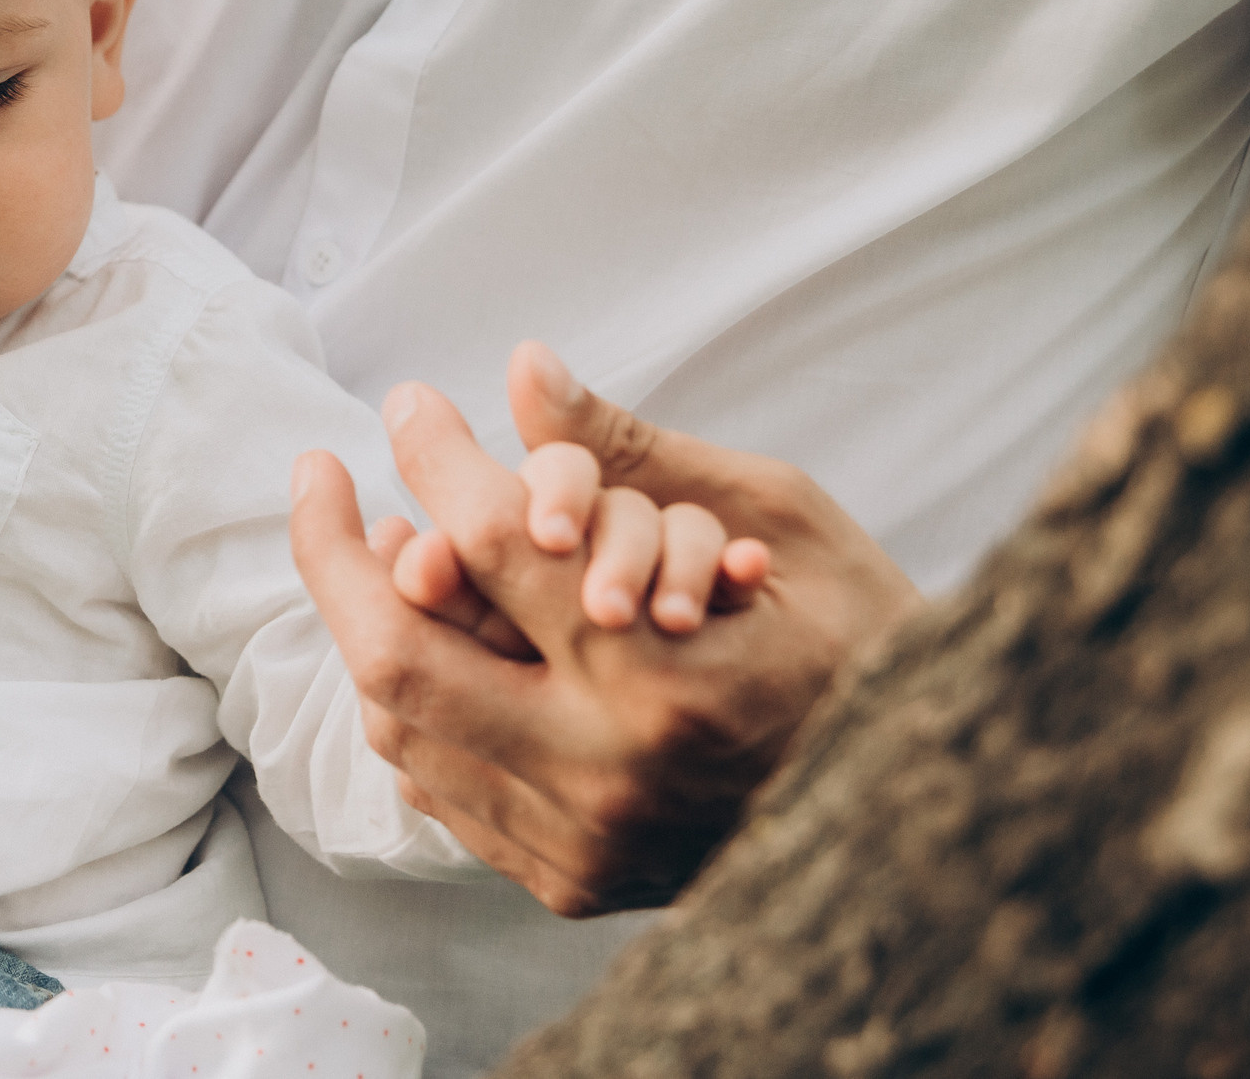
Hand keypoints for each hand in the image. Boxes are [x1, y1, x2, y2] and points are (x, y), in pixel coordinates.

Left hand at [290, 342, 920, 915]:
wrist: (931, 819)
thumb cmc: (870, 642)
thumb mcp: (782, 517)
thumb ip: (637, 450)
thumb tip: (524, 369)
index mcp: (670, 678)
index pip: (499, 542)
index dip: (437, 457)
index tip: (409, 403)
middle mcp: (608, 775)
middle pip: (400, 657)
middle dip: (335, 558)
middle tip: (318, 478)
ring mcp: (579, 844)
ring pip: (403, 733)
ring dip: (369, 630)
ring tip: (374, 548)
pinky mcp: (568, 882)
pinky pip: (440, 791)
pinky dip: (414, 707)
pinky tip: (424, 636)